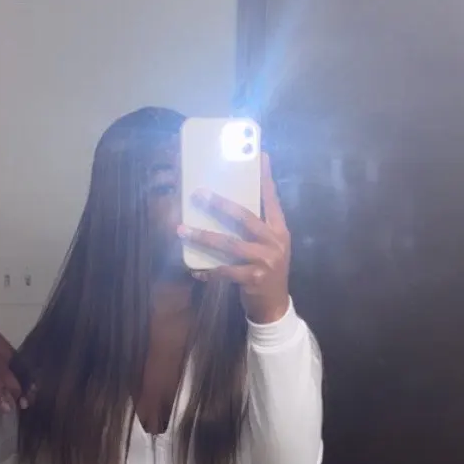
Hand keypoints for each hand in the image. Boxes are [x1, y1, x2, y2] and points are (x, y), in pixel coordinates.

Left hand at [178, 154, 290, 324]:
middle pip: (245, 217)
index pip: (272, 199)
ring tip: (182, 230)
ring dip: (203, 236)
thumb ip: (257, 226)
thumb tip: (231, 205)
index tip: (258, 156)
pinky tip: (194, 268)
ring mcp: (265, 260)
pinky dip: (208, 269)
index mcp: (280, 230)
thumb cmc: (267, 271)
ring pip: (230, 244)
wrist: (275, 306)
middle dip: (220, 204)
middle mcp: (275, 242)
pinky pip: (224, 271)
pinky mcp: (253, 278)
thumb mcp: (269, 246)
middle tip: (199, 193)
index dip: (264, 178)